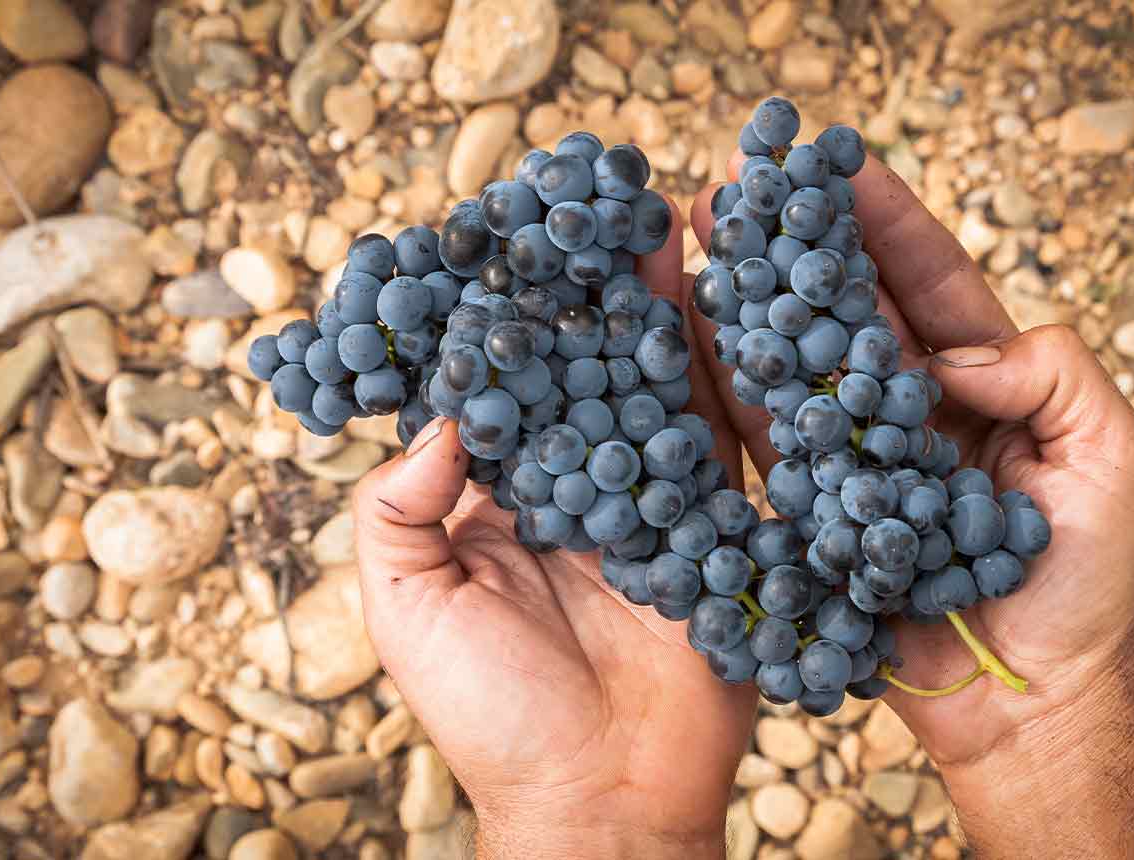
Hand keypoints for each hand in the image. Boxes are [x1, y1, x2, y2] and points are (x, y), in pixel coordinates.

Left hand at [353, 204, 755, 859]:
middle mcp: (574, 486)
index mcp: (496, 498)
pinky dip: (729, 375)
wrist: (605, 796)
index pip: (501, 387)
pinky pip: (724, 440)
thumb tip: (442, 413)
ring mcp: (651, 500)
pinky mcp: (717, 525)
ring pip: (657, 386)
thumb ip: (399, 506)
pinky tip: (735, 306)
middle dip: (594, 291)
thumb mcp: (408, 609)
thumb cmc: (490, 713)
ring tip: (671, 223)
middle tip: (604, 202)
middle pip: (586, 367)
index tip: (510, 239)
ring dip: (665, 310)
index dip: (504, 315)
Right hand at [690, 152, 1133, 769]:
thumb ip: (1054, 378)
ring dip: (751, 298)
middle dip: (799, 242)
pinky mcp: (816, 511)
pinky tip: (693, 332)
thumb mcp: (1112, 460)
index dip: (886, 220)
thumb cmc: (1088, 583)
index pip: (929, 283)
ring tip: (702, 233)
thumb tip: (945, 357)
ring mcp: (859, 457)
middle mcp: (911, 410)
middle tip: (746, 180)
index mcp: (986, 384)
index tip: (838, 160)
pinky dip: (731, 388)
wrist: (1032, 696)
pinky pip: (768, 441)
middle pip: (847, 308)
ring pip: (797, 364)